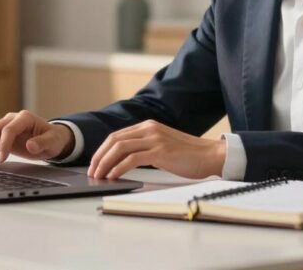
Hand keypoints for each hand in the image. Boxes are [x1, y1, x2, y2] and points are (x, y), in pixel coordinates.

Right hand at [0, 110, 74, 167]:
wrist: (50, 139)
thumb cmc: (52, 139)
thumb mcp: (53, 142)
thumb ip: (43, 143)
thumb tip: (30, 146)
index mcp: (25, 118)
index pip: (9, 129)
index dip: (3, 144)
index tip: (1, 159)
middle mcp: (12, 119)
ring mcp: (4, 125)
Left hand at [87, 120, 225, 179]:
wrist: (211, 155)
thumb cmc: (189, 155)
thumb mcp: (163, 146)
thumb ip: (146, 148)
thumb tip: (125, 161)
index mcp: (148, 126)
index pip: (117, 135)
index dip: (102, 149)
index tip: (95, 162)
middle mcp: (149, 129)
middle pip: (114, 140)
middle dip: (99, 156)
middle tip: (92, 170)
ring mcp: (155, 139)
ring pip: (120, 148)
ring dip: (105, 163)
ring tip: (99, 175)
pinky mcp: (160, 151)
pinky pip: (132, 159)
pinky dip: (118, 168)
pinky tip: (113, 176)